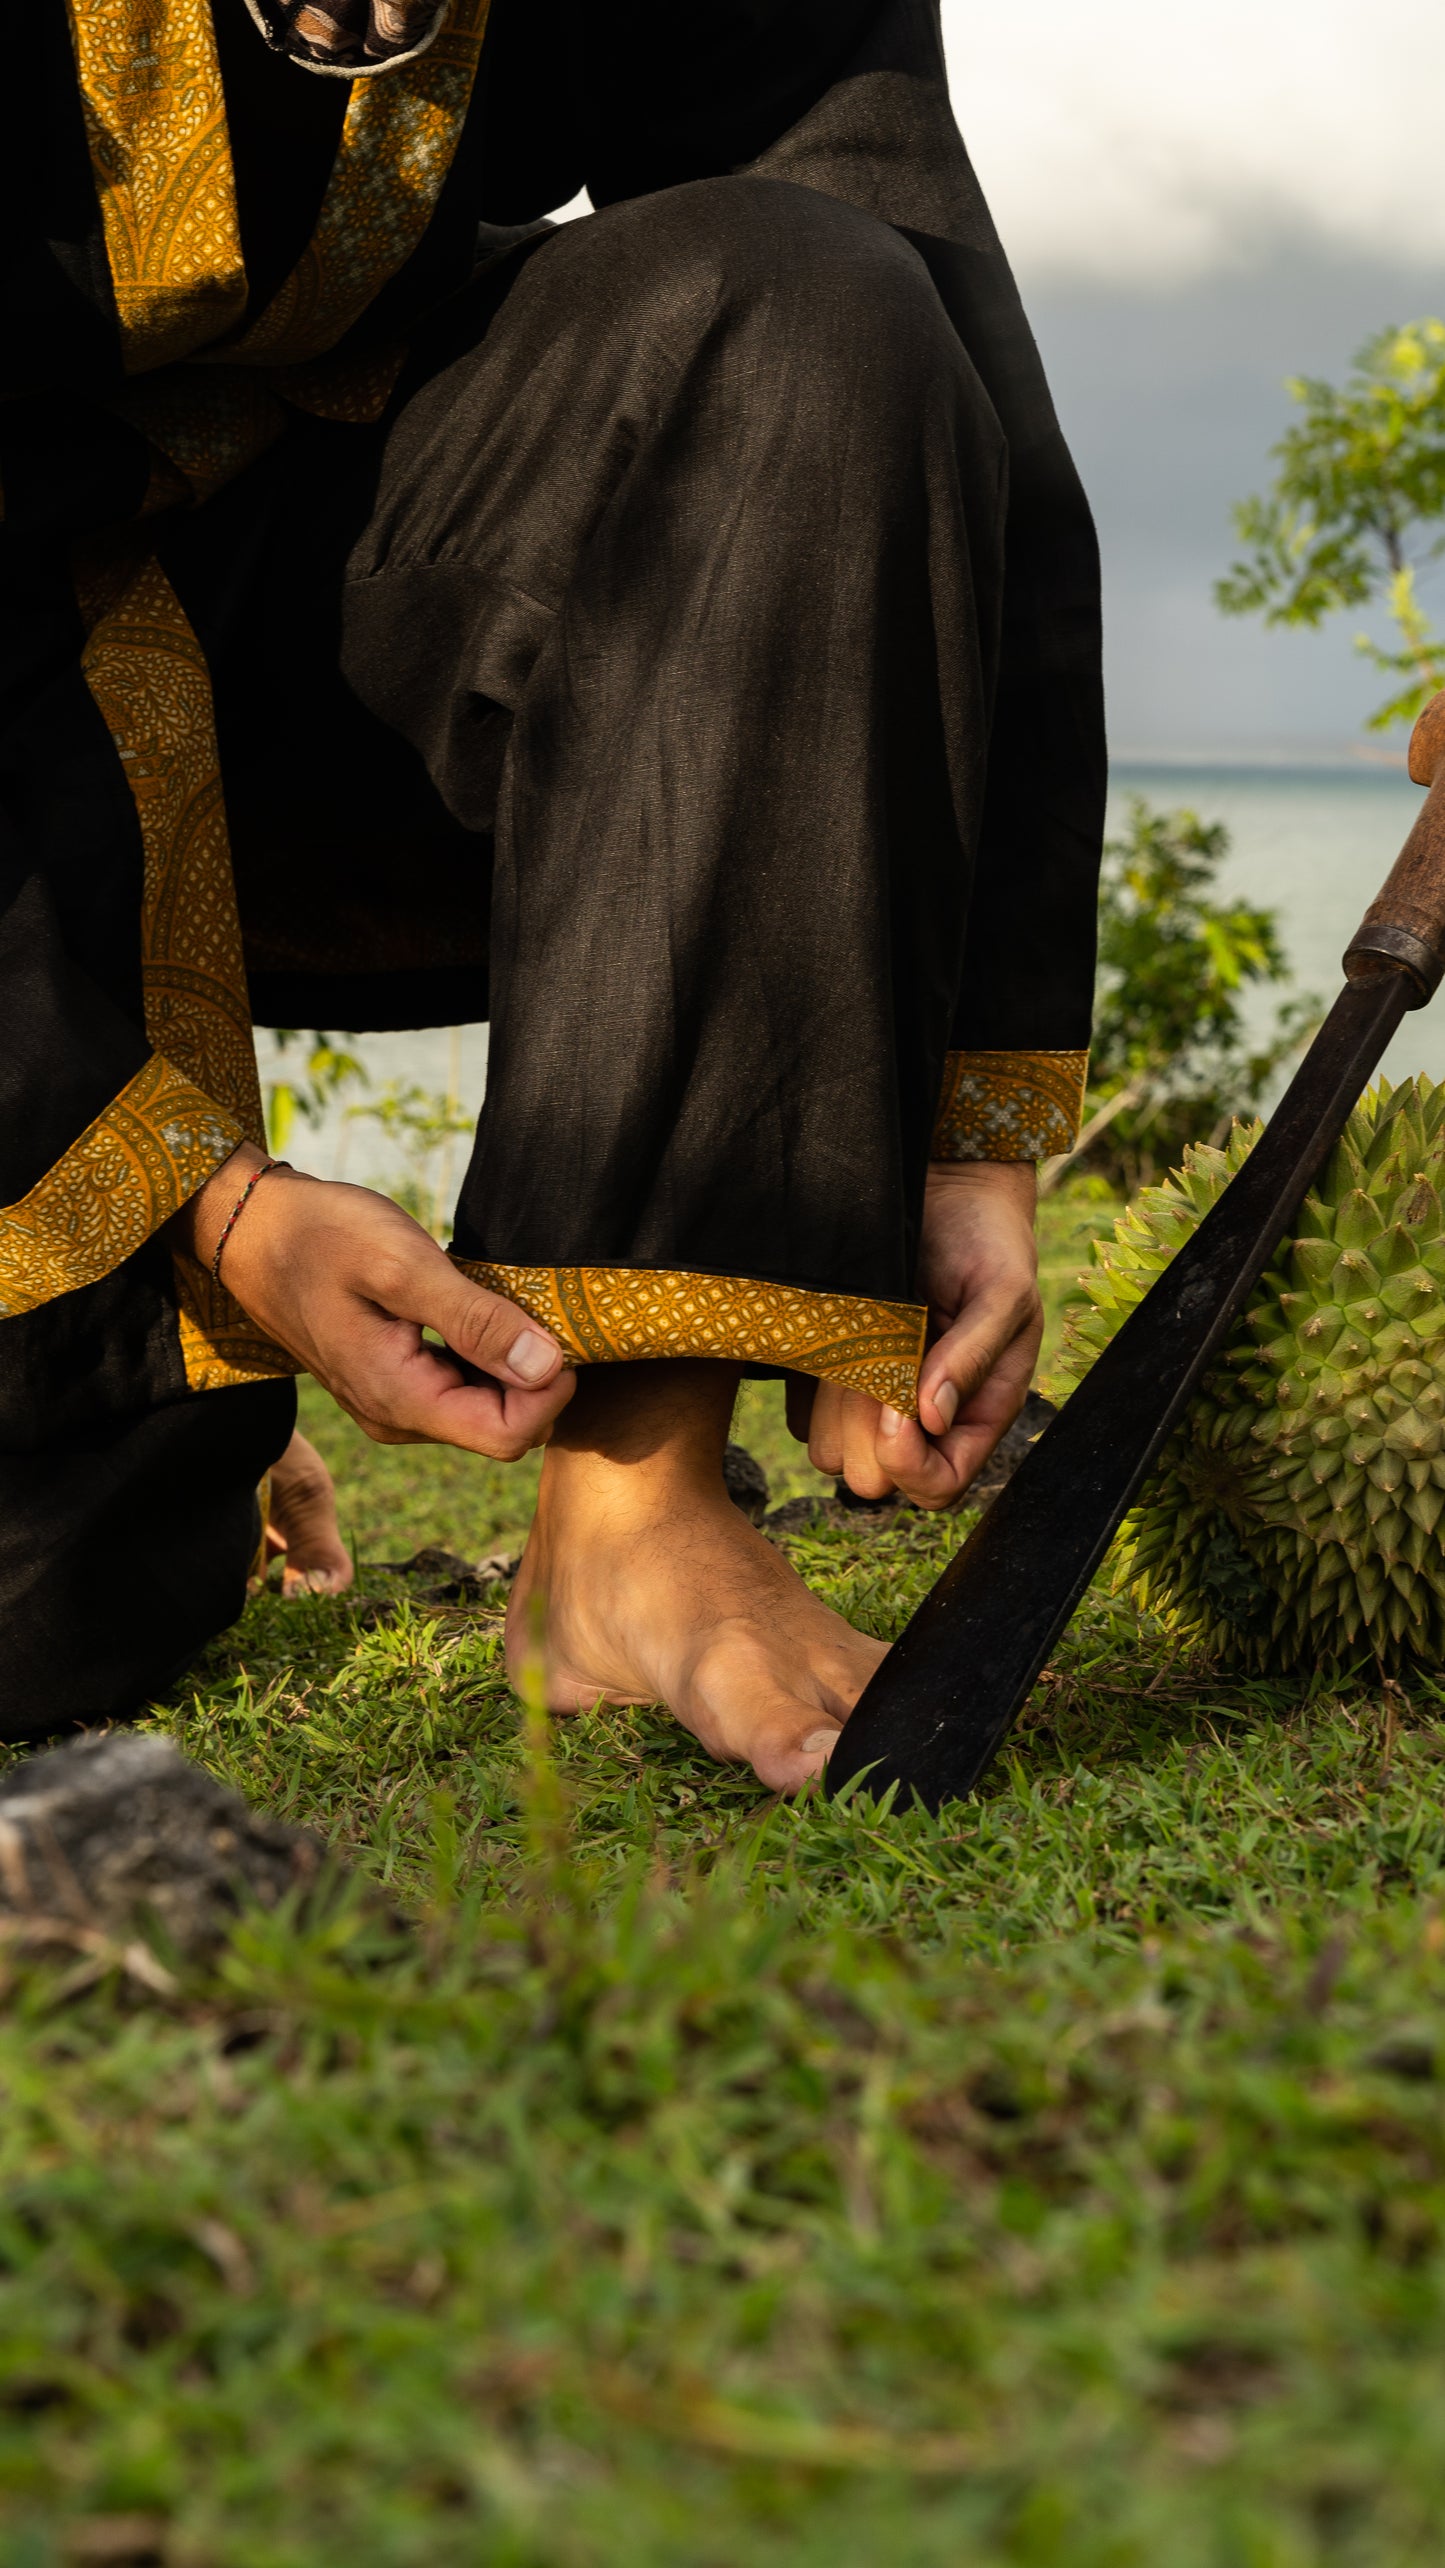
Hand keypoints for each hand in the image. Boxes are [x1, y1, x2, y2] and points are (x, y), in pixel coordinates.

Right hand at [176, 1145, 574, 1456]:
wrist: (252, 1228)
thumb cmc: (321, 1236)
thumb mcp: (403, 1267)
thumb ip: (476, 1321)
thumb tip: (546, 1366)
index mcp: (400, 1400)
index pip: (509, 1436)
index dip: (549, 1390)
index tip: (553, 1327)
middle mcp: (397, 1419)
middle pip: (503, 1428)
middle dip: (535, 1378)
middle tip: (535, 1306)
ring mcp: (392, 1405)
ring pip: (485, 1410)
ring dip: (510, 1365)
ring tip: (503, 1300)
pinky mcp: (392, 1384)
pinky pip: (460, 1390)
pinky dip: (484, 1357)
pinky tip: (477, 1309)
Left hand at [804, 1159, 1041, 1509]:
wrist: (944, 1192)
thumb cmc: (988, 1241)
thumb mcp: (1003, 1292)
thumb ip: (974, 1354)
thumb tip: (935, 1418)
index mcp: (976, 1415)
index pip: (938, 1487)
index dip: (911, 1464)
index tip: (894, 1412)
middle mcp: (922, 1422)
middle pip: (874, 1479)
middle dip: (866, 1431)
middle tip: (874, 1361)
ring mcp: (871, 1403)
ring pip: (830, 1453)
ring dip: (834, 1404)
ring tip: (856, 1337)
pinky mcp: (830, 1376)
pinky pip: (800, 1416)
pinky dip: (808, 1384)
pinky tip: (832, 1332)